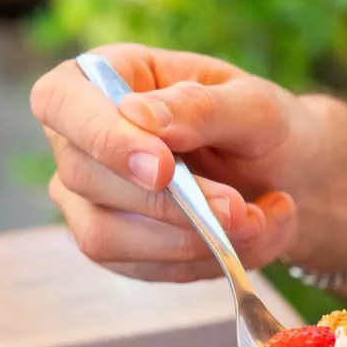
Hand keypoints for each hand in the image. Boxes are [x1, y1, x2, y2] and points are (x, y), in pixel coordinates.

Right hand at [30, 44, 346, 282]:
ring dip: (192, 240)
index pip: (61, 102)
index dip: (103, 138)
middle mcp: (80, 142)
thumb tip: (140, 116)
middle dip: (170, 204)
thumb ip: (200, 107)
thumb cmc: (259, 127)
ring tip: (257, 221)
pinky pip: (147, 268)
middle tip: (238, 207)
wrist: (285, 179)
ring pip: (108, 237)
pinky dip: (206, 259)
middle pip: (85, 178)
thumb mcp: (251, 105)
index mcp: (102, 79)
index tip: (163, 168)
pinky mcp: (118, 250)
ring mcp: (91, 202)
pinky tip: (249, 235)